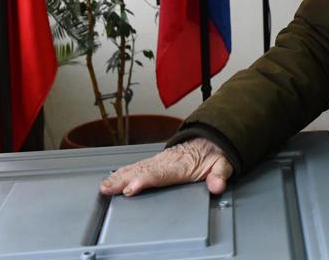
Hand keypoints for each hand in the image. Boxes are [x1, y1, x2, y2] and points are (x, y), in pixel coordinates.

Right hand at [99, 137, 233, 196]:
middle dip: (124, 181)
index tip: (131, 188)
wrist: (211, 139)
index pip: (160, 174)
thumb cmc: (214, 154)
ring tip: (105, 186)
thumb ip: (220, 174)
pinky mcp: (156, 161)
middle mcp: (167, 161)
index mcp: (182, 165)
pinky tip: (112, 178)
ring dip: (119, 178)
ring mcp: (160, 160)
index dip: (145, 181)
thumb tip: (217, 184)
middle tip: (109, 189)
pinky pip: (137, 166)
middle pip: (142, 172)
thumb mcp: (223, 163)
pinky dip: (122, 172)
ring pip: (136, 169)